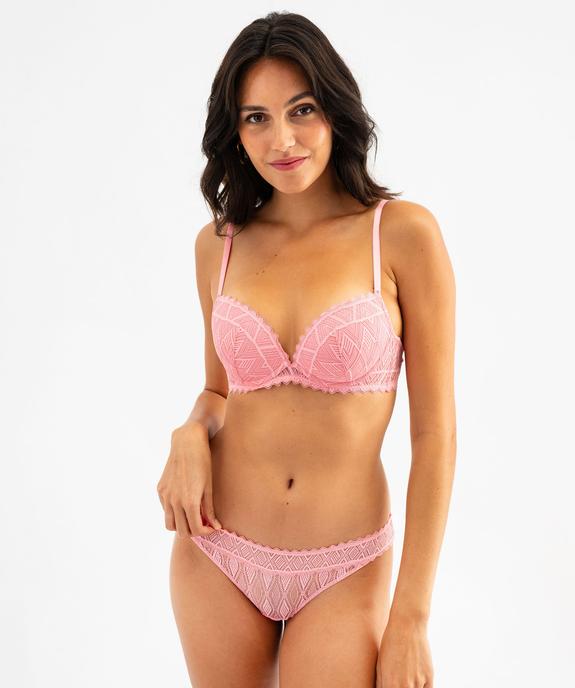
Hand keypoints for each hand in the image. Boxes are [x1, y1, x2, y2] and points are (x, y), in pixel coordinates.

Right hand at [156, 422, 222, 537]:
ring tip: (192, 517)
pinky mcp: (160, 489)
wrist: (187, 442)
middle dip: (194, 531)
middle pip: (182, 531)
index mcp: (190, 501)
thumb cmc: (203, 462)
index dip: (206, 532)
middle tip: (203, 523)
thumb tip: (215, 526)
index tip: (212, 528)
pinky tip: (183, 503)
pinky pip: (165, 509)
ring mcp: (165, 496)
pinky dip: (174, 512)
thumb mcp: (209, 486)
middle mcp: (175, 501)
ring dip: (181, 525)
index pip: (196, 529)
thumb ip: (209, 509)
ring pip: (169, 524)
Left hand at [376, 614, 432, 687]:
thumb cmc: (390, 642)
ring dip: (410, 687)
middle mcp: (405, 686)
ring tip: (406, 675)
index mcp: (390, 684)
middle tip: (399, 681)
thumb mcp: (380, 665)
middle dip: (398, 687)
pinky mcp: (429, 677)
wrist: (407, 625)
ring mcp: (418, 683)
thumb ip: (381, 684)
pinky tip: (416, 682)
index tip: (390, 685)